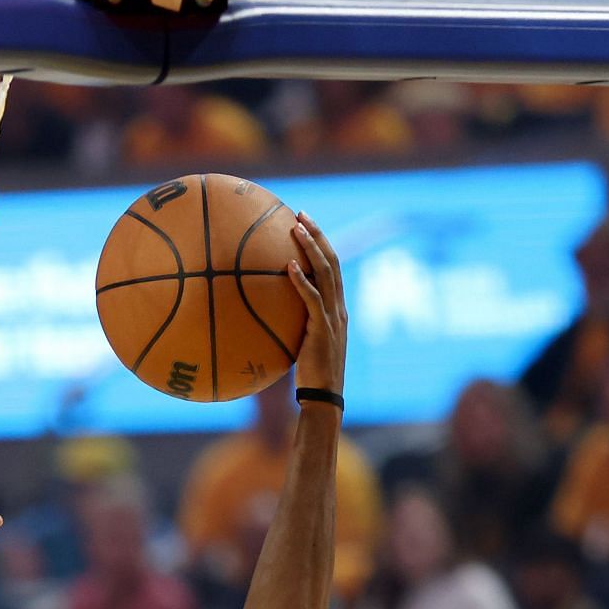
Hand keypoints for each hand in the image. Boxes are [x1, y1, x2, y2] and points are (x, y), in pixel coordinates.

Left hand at [288, 214, 346, 397]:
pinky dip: (302, 280)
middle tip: (301, 214)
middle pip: (332, 261)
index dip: (321, 243)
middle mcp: (338, 307)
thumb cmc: (310, 372)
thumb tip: (269, 311)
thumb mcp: (304, 340)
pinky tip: (289, 266)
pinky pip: (312, 298)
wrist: (324, 395)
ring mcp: (332, 316)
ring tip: (296, 227)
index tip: (306, 224)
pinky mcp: (322, 328)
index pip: (332, 267)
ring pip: (326, 273)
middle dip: (317, 234)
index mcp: (336, 308)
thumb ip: (296, 322)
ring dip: (311, 247)